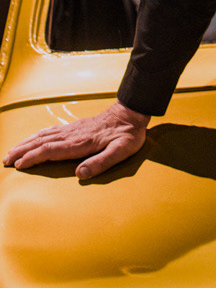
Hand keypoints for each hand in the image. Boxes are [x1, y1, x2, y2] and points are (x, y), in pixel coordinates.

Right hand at [3, 101, 150, 179]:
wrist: (132, 112)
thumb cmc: (128, 134)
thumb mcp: (121, 151)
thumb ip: (101, 162)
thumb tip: (80, 175)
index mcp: (81, 143)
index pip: (51, 150)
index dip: (33, 157)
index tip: (18, 165)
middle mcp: (73, 134)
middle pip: (42, 142)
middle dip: (22, 151)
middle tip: (5, 160)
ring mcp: (73, 129)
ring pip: (44, 135)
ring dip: (26, 143)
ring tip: (11, 151)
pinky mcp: (76, 126)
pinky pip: (51, 130)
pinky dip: (37, 135)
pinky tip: (32, 138)